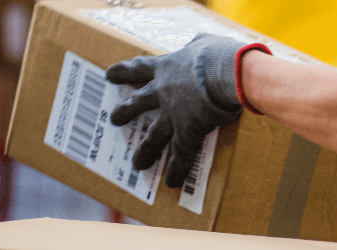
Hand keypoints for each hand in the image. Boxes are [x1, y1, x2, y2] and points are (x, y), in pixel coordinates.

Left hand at [106, 33, 268, 187]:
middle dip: (125, 112)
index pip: (139, 69)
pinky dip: (176, 169)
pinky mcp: (188, 133)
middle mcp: (163, 93)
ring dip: (145, 151)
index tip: (109, 75)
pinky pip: (180, 154)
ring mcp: (173, 115)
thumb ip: (196, 44)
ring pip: (153, 136)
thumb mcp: (204, 41)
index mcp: (166, 68)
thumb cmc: (219, 54)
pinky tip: (171, 182)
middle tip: (114, 119)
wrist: (226, 74)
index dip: (124, 72)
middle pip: (138, 104)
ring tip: (137, 163)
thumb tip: (198, 44)